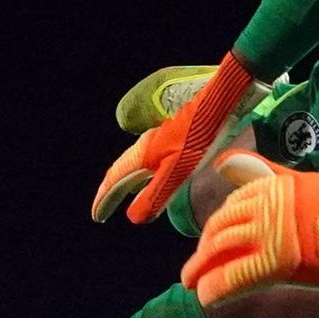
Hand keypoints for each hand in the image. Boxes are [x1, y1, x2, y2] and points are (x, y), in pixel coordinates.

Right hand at [92, 53, 258, 223]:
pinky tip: (153, 174)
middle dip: (110, 191)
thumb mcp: (178, 172)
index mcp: (144, 154)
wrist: (222, 100)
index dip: (105, 199)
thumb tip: (133, 217)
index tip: (97, 216)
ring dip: (124, 181)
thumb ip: (155, 195)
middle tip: (103, 209)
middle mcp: (147, 145)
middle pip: (120, 170)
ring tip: (121, 195)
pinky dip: (141, 172)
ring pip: (134, 163)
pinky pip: (148, 158)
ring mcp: (159, 138)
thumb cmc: (201, 136)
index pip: (115, 180)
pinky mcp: (174, 135)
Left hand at [181, 154, 318, 307]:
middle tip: (195, 267)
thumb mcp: (302, 184)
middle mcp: (268, 204)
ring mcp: (272, 232)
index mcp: (273, 185)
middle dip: (204, 248)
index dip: (215, 227)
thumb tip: (225, 162)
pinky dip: (216, 288)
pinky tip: (206, 298)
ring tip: (192, 282)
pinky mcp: (277, 261)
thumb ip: (266, 173)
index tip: (210, 243)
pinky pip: (234, 276)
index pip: (232, 205)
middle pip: (221, 226)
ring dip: (201, 268)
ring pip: (221, 248)